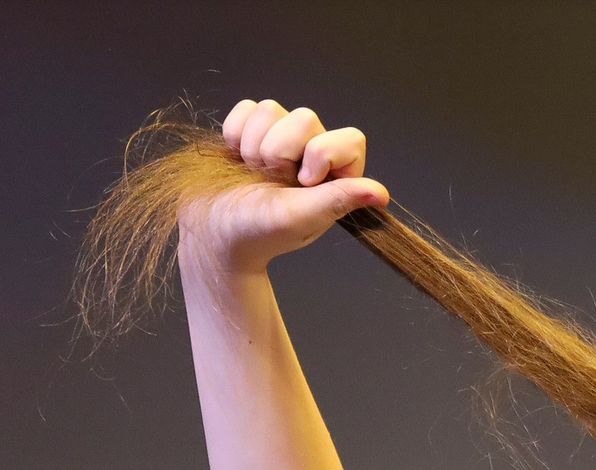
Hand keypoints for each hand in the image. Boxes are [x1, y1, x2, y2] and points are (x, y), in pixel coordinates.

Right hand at [181, 100, 389, 273]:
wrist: (214, 235)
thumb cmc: (259, 232)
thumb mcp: (302, 217)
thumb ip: (338, 198)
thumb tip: (381, 194)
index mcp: (333, 177)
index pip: (350, 139)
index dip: (322, 153)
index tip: (303, 182)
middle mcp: (310, 153)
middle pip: (304, 117)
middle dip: (279, 151)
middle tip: (270, 182)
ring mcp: (279, 140)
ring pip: (270, 109)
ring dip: (253, 145)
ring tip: (251, 175)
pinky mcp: (249, 131)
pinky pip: (245, 109)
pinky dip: (234, 135)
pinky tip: (236, 159)